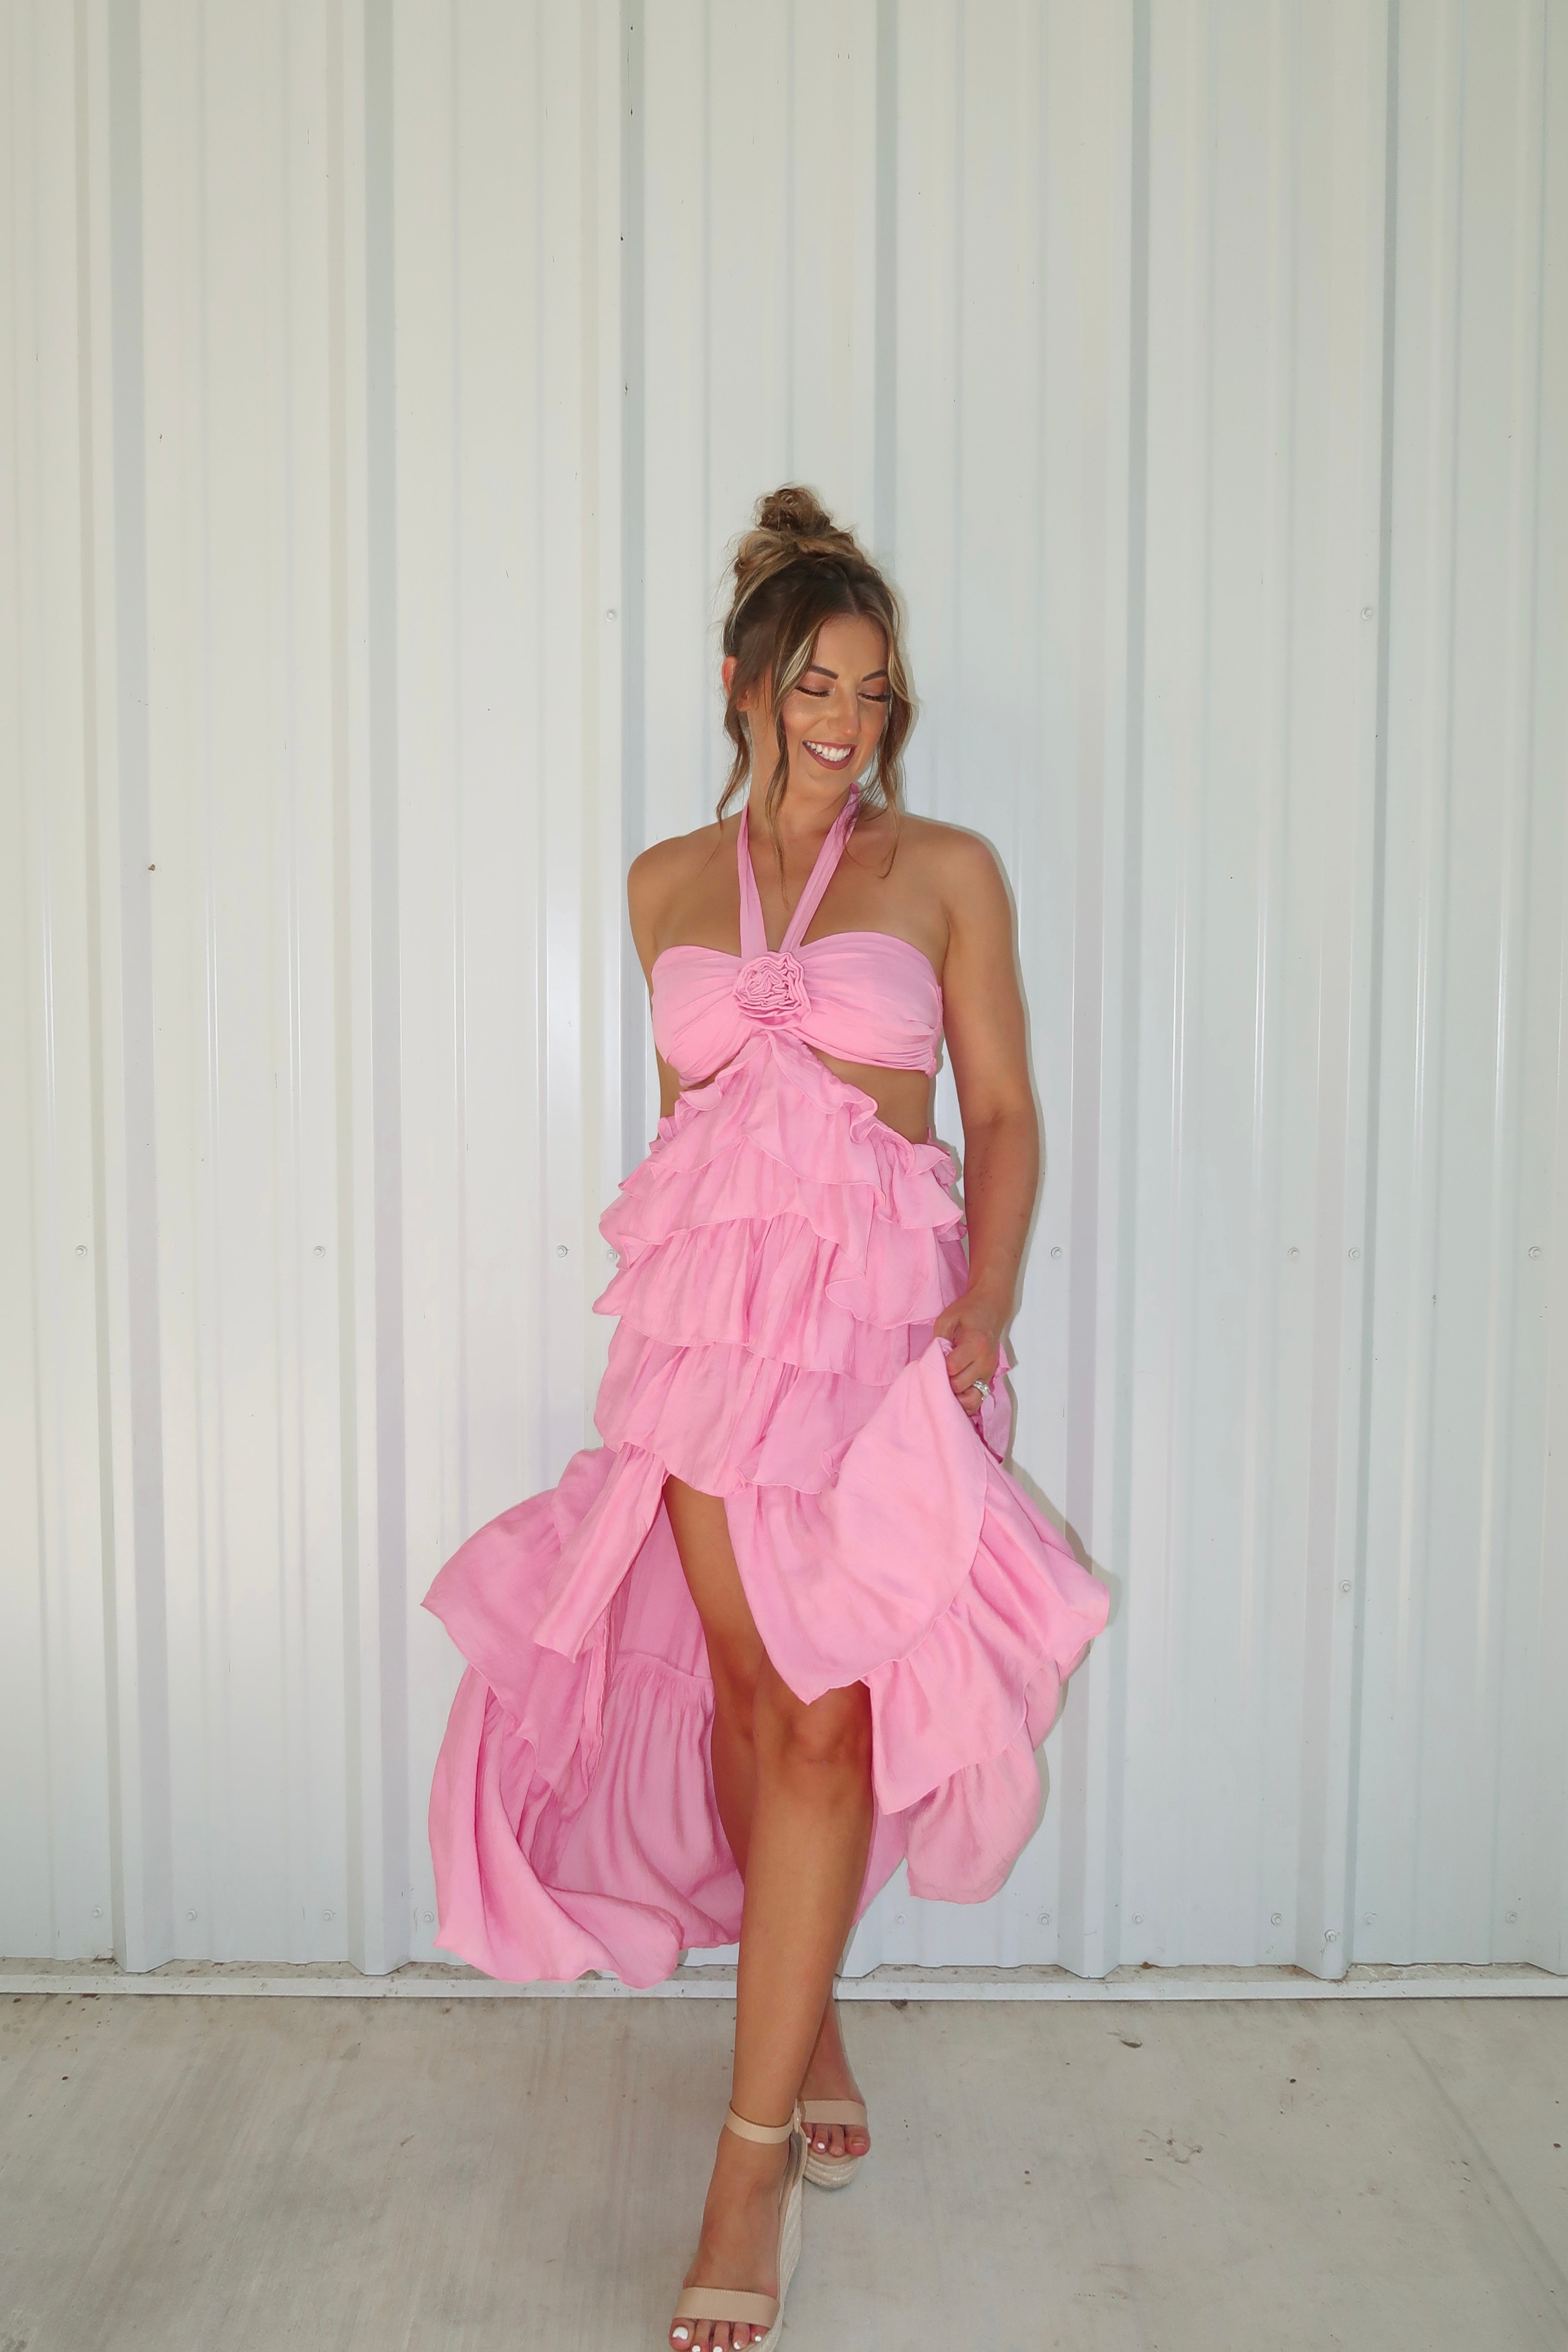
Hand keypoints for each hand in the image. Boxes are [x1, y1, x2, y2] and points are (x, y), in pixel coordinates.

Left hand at [932, 1290, 1005, 1417]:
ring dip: (955, 1397)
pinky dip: (964, 1401)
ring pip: (971, 1399)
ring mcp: (988, 1373)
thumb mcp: (947, 1318)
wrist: (991, 1310)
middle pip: (959, 1386)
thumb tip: (931, 1362)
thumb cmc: (967, 1312)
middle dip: (943, 1383)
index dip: (938, 1368)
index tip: (931, 1362)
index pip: (952, 1368)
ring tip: (944, 1386)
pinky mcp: (988, 1379)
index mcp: (975, 1344)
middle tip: (934, 1374)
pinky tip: (954, 1394)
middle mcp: (985, 1362)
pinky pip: (977, 1400)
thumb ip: (938, 1340)